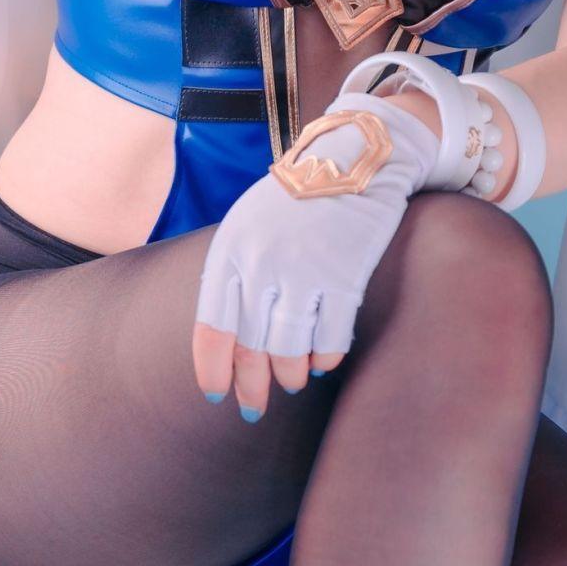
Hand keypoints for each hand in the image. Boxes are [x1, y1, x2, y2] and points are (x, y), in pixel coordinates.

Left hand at [191, 95, 441, 420]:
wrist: (354, 158)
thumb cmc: (297, 197)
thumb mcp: (248, 225)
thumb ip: (236, 273)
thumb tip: (231, 338)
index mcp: (230, 252)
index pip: (212, 328)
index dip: (213, 369)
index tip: (216, 395)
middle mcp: (261, 265)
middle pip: (250, 347)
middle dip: (251, 384)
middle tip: (254, 407)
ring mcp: (304, 272)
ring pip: (289, 350)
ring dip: (290, 373)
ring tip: (292, 379)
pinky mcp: (345, 278)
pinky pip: (330, 339)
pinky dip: (325, 358)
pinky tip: (321, 362)